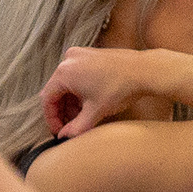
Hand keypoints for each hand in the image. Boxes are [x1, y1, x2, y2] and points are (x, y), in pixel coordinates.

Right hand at [41, 45, 176, 140]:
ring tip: (83, 116)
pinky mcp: (89, 54)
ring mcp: (79, 55)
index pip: (48, 99)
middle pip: (56, 90)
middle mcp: (68, 59)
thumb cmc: (121, 88)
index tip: (59, 131)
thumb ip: (76, 127)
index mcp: (64, 72)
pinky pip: (76, 74)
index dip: (52, 118)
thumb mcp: (96, 112)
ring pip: (67, 83)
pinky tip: (90, 102)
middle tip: (72, 126)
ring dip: (72, 101)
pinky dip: (79, 90)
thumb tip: (63, 137)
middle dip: (63, 110)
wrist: (145, 70)